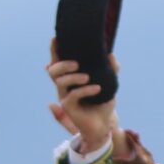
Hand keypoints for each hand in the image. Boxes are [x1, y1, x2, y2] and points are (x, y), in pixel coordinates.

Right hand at [47, 38, 116, 153]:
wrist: (105, 125)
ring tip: (88, 77)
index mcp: (71, 77)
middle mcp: (64, 86)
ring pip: (60, 82)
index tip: (56, 38)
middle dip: (62, 64)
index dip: (55, 51)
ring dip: (73, 77)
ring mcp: (65, 97)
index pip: (59, 61)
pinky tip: (97, 88)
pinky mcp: (68, 108)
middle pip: (53, 71)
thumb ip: (111, 69)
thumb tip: (111, 54)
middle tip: (77, 63)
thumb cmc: (104, 103)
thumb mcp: (110, 84)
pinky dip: (85, 90)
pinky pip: (72, 96)